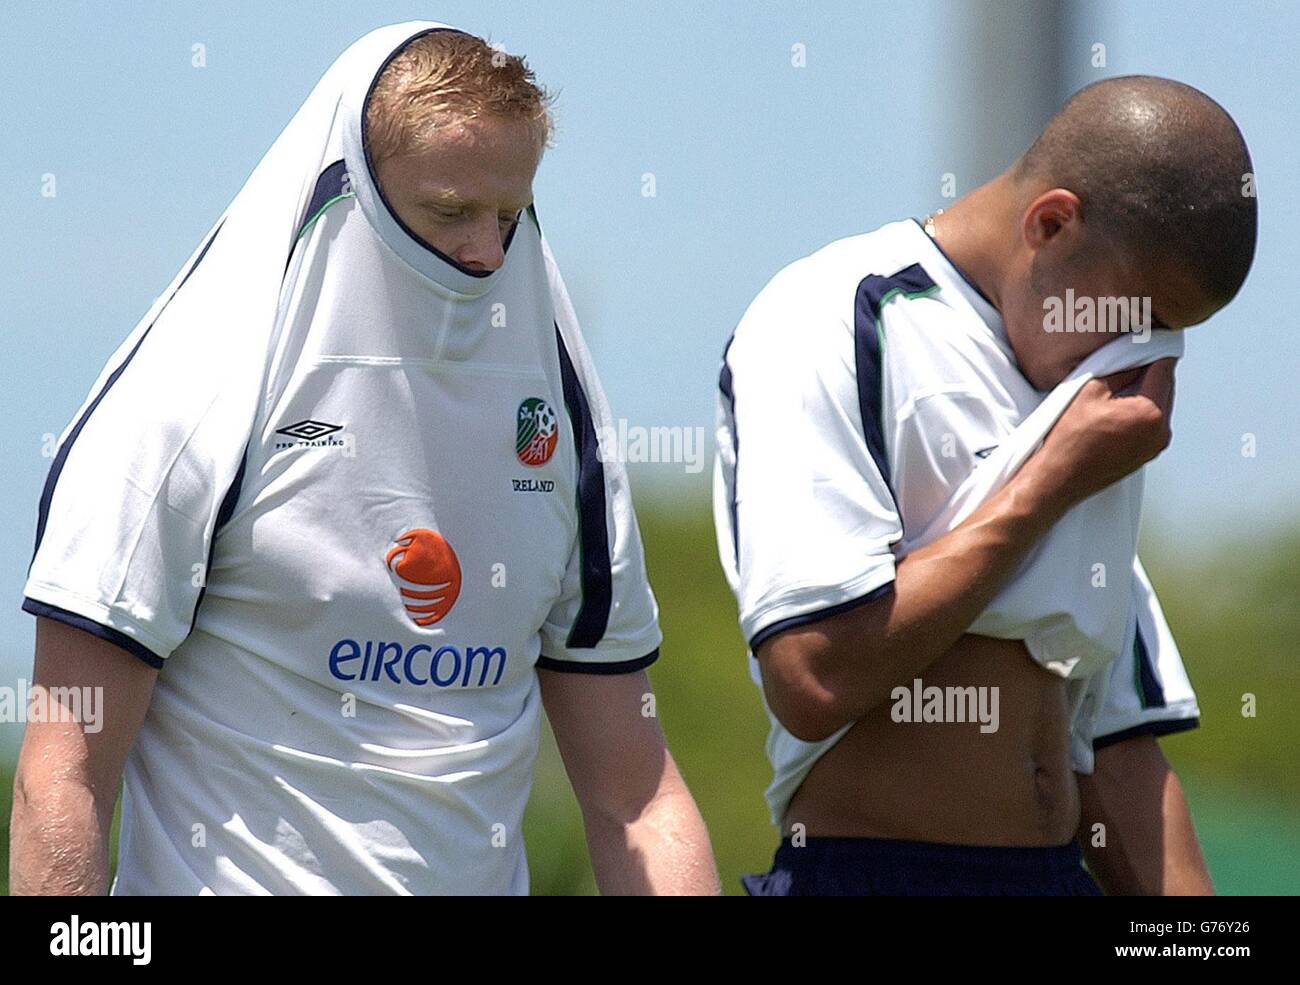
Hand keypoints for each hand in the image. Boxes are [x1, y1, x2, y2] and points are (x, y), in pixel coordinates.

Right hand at [1030, 357, 1175, 508]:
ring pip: (1162, 406)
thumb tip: (1138, 358)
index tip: (1149, 343)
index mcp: (1151, 411)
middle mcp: (1161, 430)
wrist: (1060, 477)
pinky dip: (1143, 413)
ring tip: (1120, 390)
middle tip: (1130, 364)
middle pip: (1166, 387)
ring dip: (1148, 394)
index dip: (1156, 352)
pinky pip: (1153, 424)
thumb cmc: (1070, 436)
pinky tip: (1119, 411)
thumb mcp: (1091, 390)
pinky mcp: (1148, 455)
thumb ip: (1122, 370)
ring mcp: (1156, 446)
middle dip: (1151, 373)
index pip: (1164, 368)